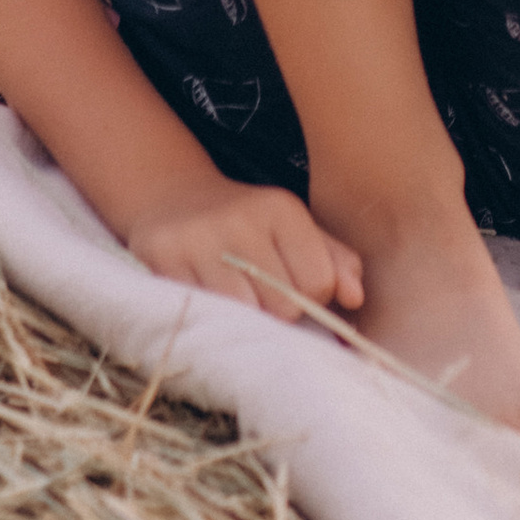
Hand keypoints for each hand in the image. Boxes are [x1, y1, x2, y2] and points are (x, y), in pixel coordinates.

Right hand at [127, 177, 366, 320]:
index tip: (295, 293)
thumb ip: (335, 261)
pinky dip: (209, 317)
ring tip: (238, 304)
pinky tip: (208, 302)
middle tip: (264, 302)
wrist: (173, 198)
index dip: (313, 300)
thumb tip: (356, 300)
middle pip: (283, 305)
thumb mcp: (295, 230)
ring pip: (243, 313)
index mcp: (282, 209)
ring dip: (244, 320)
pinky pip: (200, 310)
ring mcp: (200, 238)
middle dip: (279, 315)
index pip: (318, 282)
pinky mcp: (163, 257)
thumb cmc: (249, 225)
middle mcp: (242, 219)